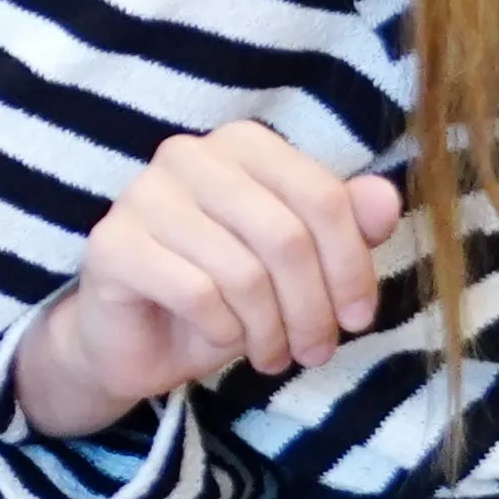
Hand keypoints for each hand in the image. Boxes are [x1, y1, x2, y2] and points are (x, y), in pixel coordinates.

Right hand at [11, 124, 407, 442]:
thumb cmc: (224, 292)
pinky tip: (222, 338)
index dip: (352, 267)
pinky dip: (222, 330)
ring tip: (271, 354)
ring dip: (270, 330)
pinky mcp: (112, 245)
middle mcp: (187, 155)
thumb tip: (386, 199)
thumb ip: (345, 225)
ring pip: (243, 273)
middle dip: (312, 309)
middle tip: (315, 352)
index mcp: (240, 144)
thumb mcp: (297, 263)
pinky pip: (196, 294)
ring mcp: (142, 196)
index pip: (321, 197)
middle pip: (285, 237)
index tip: (358, 319)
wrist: (138, 339)